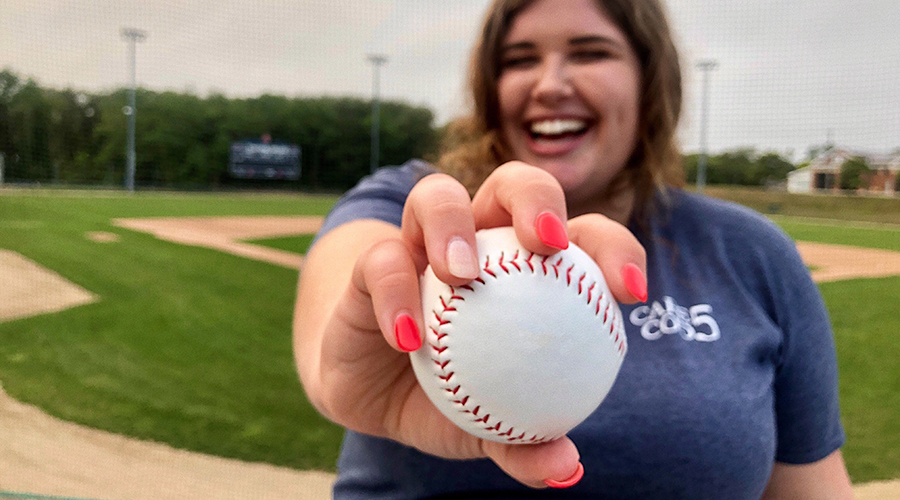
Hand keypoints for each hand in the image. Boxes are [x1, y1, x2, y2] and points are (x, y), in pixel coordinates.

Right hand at [295, 161, 646, 487]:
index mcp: (527, 267)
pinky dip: (396, 295)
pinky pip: (380, 262)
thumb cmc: (445, 398)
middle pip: (513, 185)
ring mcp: (419, 245)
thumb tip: (567, 467)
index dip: (616, 248)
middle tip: (549, 243)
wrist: (370, 397)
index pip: (583, 236)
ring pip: (436, 195)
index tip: (631, 293)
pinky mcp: (369, 263)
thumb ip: (524, 445)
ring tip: (463, 275)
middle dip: (537, 198)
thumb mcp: (488, 428)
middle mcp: (477, 240)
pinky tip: (409, 338)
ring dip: (451, 224)